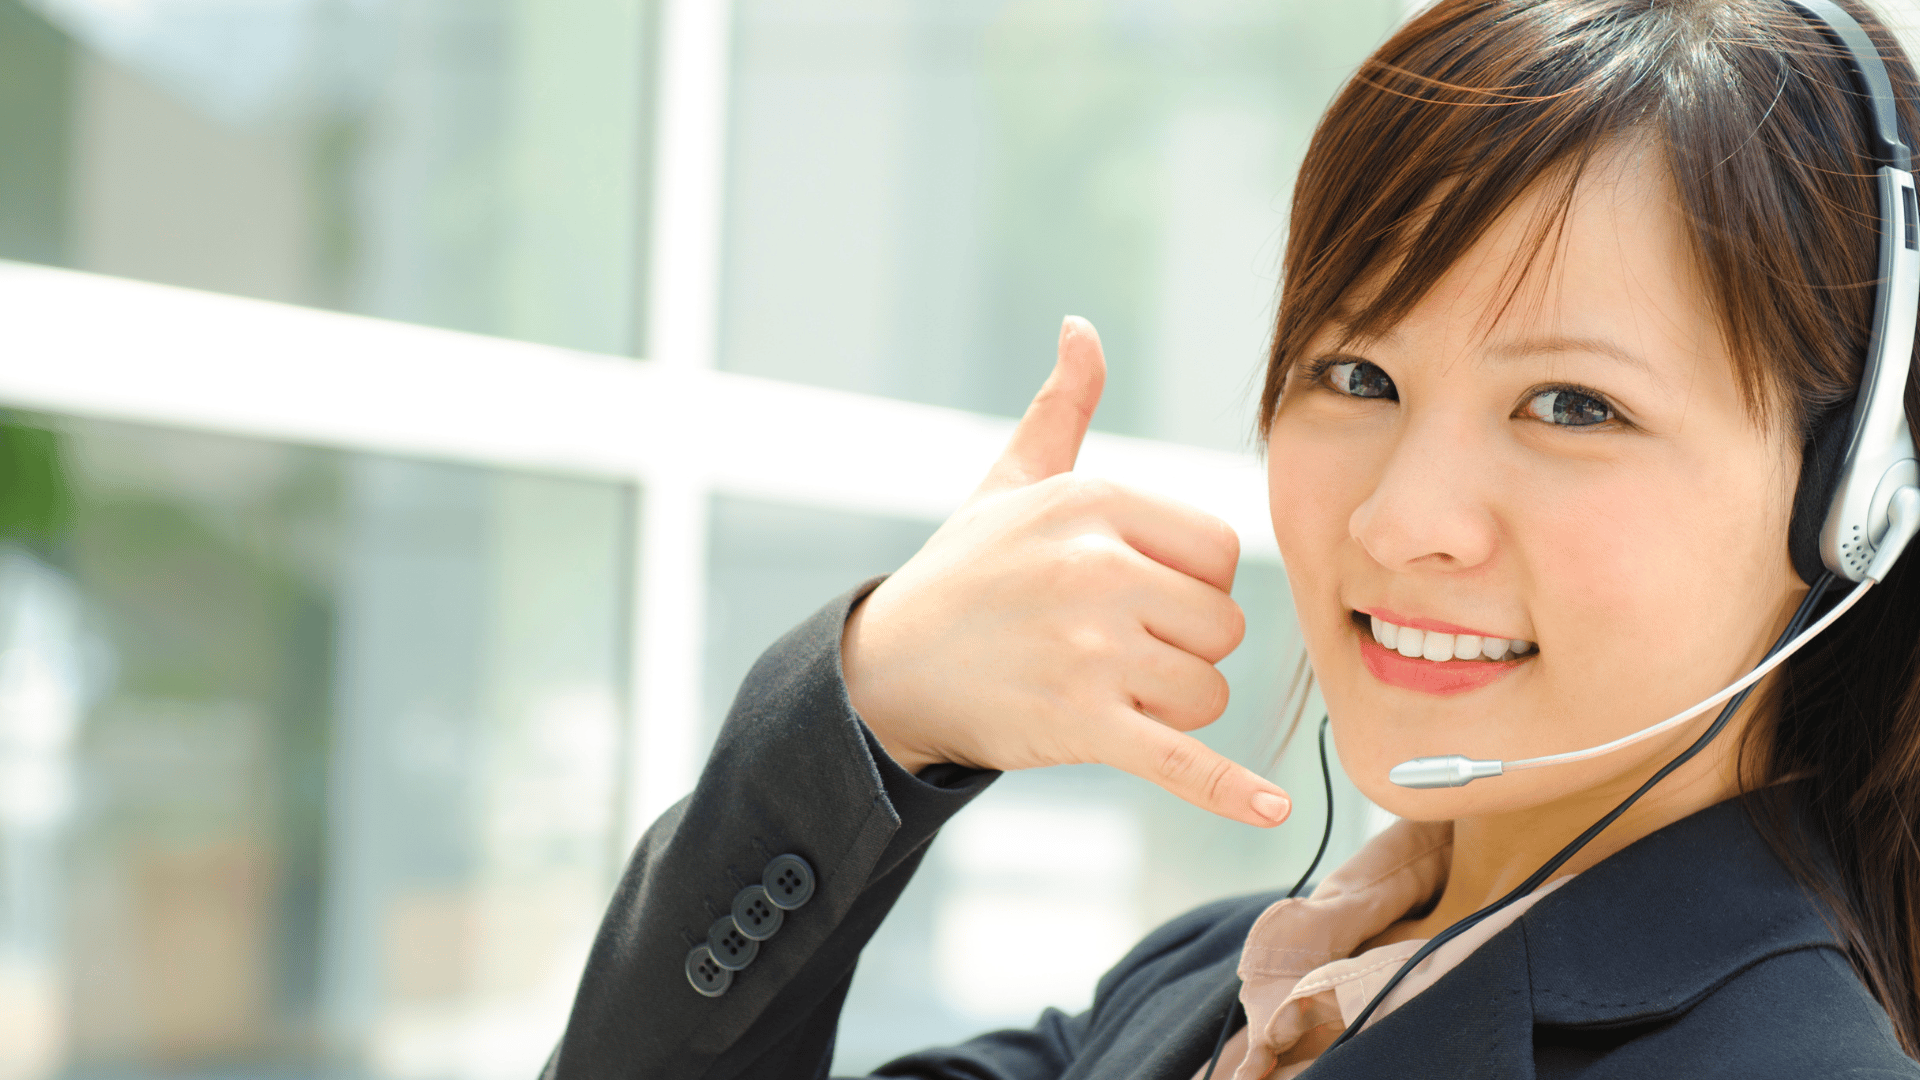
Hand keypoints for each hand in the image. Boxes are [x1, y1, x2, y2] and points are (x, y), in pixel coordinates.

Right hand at [841, 316, 1290, 827]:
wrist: (887, 668)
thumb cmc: (964, 573)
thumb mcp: (1011, 481)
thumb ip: (1063, 406)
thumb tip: (1082, 328)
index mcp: (1094, 502)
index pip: (1219, 551)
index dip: (1187, 584)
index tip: (1131, 595)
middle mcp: (1097, 568)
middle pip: (1221, 625)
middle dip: (1180, 648)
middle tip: (1107, 649)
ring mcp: (1090, 648)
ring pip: (1207, 691)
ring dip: (1170, 706)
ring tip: (1100, 689)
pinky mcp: (1082, 722)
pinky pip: (1179, 759)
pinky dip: (1226, 791)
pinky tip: (1269, 811)